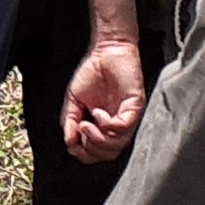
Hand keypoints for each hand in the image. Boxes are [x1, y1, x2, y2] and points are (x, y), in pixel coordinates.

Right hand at [60, 34, 144, 162]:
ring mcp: (127, 117)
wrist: (105, 51)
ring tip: (86, 123)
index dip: (84, 153)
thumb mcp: (74, 100)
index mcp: (105, 125)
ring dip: (97, 139)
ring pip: (117, 145)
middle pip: (109, 154)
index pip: (99, 152)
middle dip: (90, 149)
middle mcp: (118, 124)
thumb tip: (69, 143)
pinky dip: (107, 124)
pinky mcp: (134, 107)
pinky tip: (98, 112)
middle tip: (81, 131)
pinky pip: (123, 127)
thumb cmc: (92, 72)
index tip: (73, 143)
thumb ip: (70, 121)